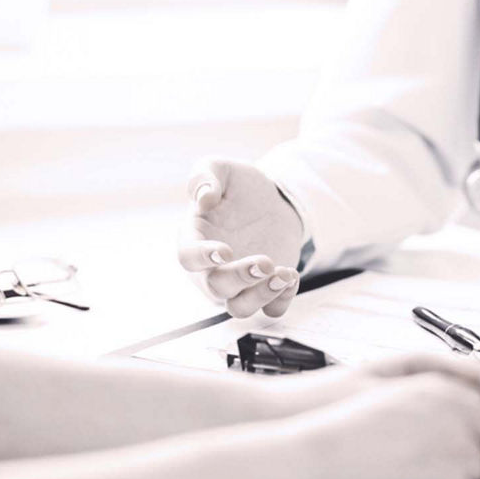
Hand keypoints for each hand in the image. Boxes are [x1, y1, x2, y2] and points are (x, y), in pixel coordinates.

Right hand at [179, 158, 305, 317]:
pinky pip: (270, 309)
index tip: (224, 251)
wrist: (272, 202)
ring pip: (240, 308)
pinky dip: (282, 300)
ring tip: (284, 274)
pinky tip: (291, 276)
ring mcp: (238, 284)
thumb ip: (205, 176)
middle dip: (240, 279)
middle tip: (264, 262)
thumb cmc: (239, 188)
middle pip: (216, 288)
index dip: (202, 258)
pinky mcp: (263, 290)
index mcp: (195, 238)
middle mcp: (211, 268)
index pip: (188, 257)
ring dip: (261, 296)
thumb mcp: (222, 169)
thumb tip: (203, 198)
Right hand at [282, 367, 479, 478]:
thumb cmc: (341, 436)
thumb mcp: (396, 399)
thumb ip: (442, 405)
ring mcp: (455, 468)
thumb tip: (477, 425)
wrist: (305, 472)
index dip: (463, 435)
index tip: (439, 444)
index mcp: (447, 395)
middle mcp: (459, 427)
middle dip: (454, 464)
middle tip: (408, 465)